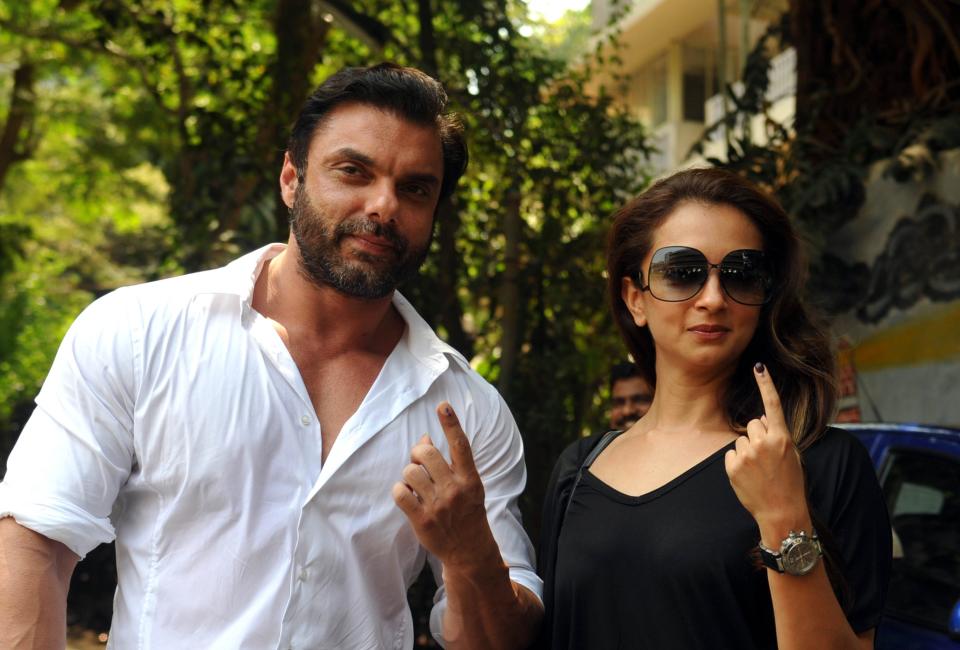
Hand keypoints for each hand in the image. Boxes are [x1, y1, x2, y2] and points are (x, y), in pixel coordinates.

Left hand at [393, 402, 497, 569]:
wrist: (469, 550)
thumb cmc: (465, 510)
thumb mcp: (467, 485)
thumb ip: (449, 463)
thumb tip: (424, 440)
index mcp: (470, 478)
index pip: (460, 445)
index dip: (451, 423)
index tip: (442, 405)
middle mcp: (455, 489)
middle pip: (426, 453)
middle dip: (417, 452)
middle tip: (419, 461)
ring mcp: (438, 506)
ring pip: (410, 472)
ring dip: (408, 474)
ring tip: (415, 483)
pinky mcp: (422, 520)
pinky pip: (400, 493)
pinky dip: (399, 490)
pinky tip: (406, 495)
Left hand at [724, 363, 810, 542]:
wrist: (782, 512)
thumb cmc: (789, 483)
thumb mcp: (792, 455)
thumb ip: (778, 435)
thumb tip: (764, 418)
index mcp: (782, 438)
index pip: (773, 405)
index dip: (766, 384)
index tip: (759, 366)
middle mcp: (764, 442)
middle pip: (754, 423)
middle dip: (759, 435)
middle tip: (768, 457)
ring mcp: (747, 454)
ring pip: (742, 439)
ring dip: (748, 450)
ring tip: (760, 470)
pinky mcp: (732, 466)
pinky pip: (731, 453)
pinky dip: (737, 462)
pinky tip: (749, 476)